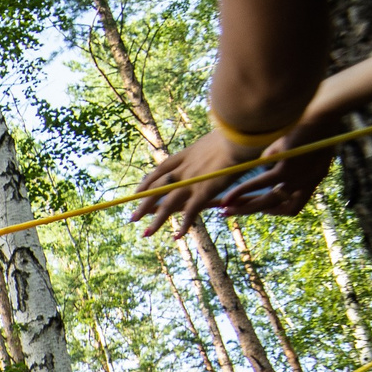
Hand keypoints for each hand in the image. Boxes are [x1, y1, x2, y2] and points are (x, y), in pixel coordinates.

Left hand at [128, 128, 265, 238]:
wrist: (239, 137)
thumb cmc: (234, 134)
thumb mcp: (216, 138)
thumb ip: (210, 147)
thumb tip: (215, 145)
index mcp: (186, 154)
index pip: (161, 170)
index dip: (148, 182)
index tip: (138, 192)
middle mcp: (184, 169)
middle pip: (158, 188)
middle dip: (144, 204)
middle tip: (133, 217)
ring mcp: (191, 181)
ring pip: (168, 203)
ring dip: (157, 220)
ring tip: (146, 233)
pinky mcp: (204, 191)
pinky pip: (190, 212)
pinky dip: (184, 225)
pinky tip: (177, 236)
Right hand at [217, 123, 336, 217]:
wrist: (326, 107)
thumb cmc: (317, 117)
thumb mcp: (308, 141)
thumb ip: (291, 156)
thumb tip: (267, 162)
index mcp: (317, 175)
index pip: (294, 204)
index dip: (275, 209)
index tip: (260, 206)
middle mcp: (310, 181)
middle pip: (280, 208)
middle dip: (254, 210)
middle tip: (232, 212)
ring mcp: (299, 177)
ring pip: (268, 201)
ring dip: (246, 207)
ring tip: (227, 209)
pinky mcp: (288, 169)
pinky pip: (260, 183)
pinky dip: (242, 190)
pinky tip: (229, 195)